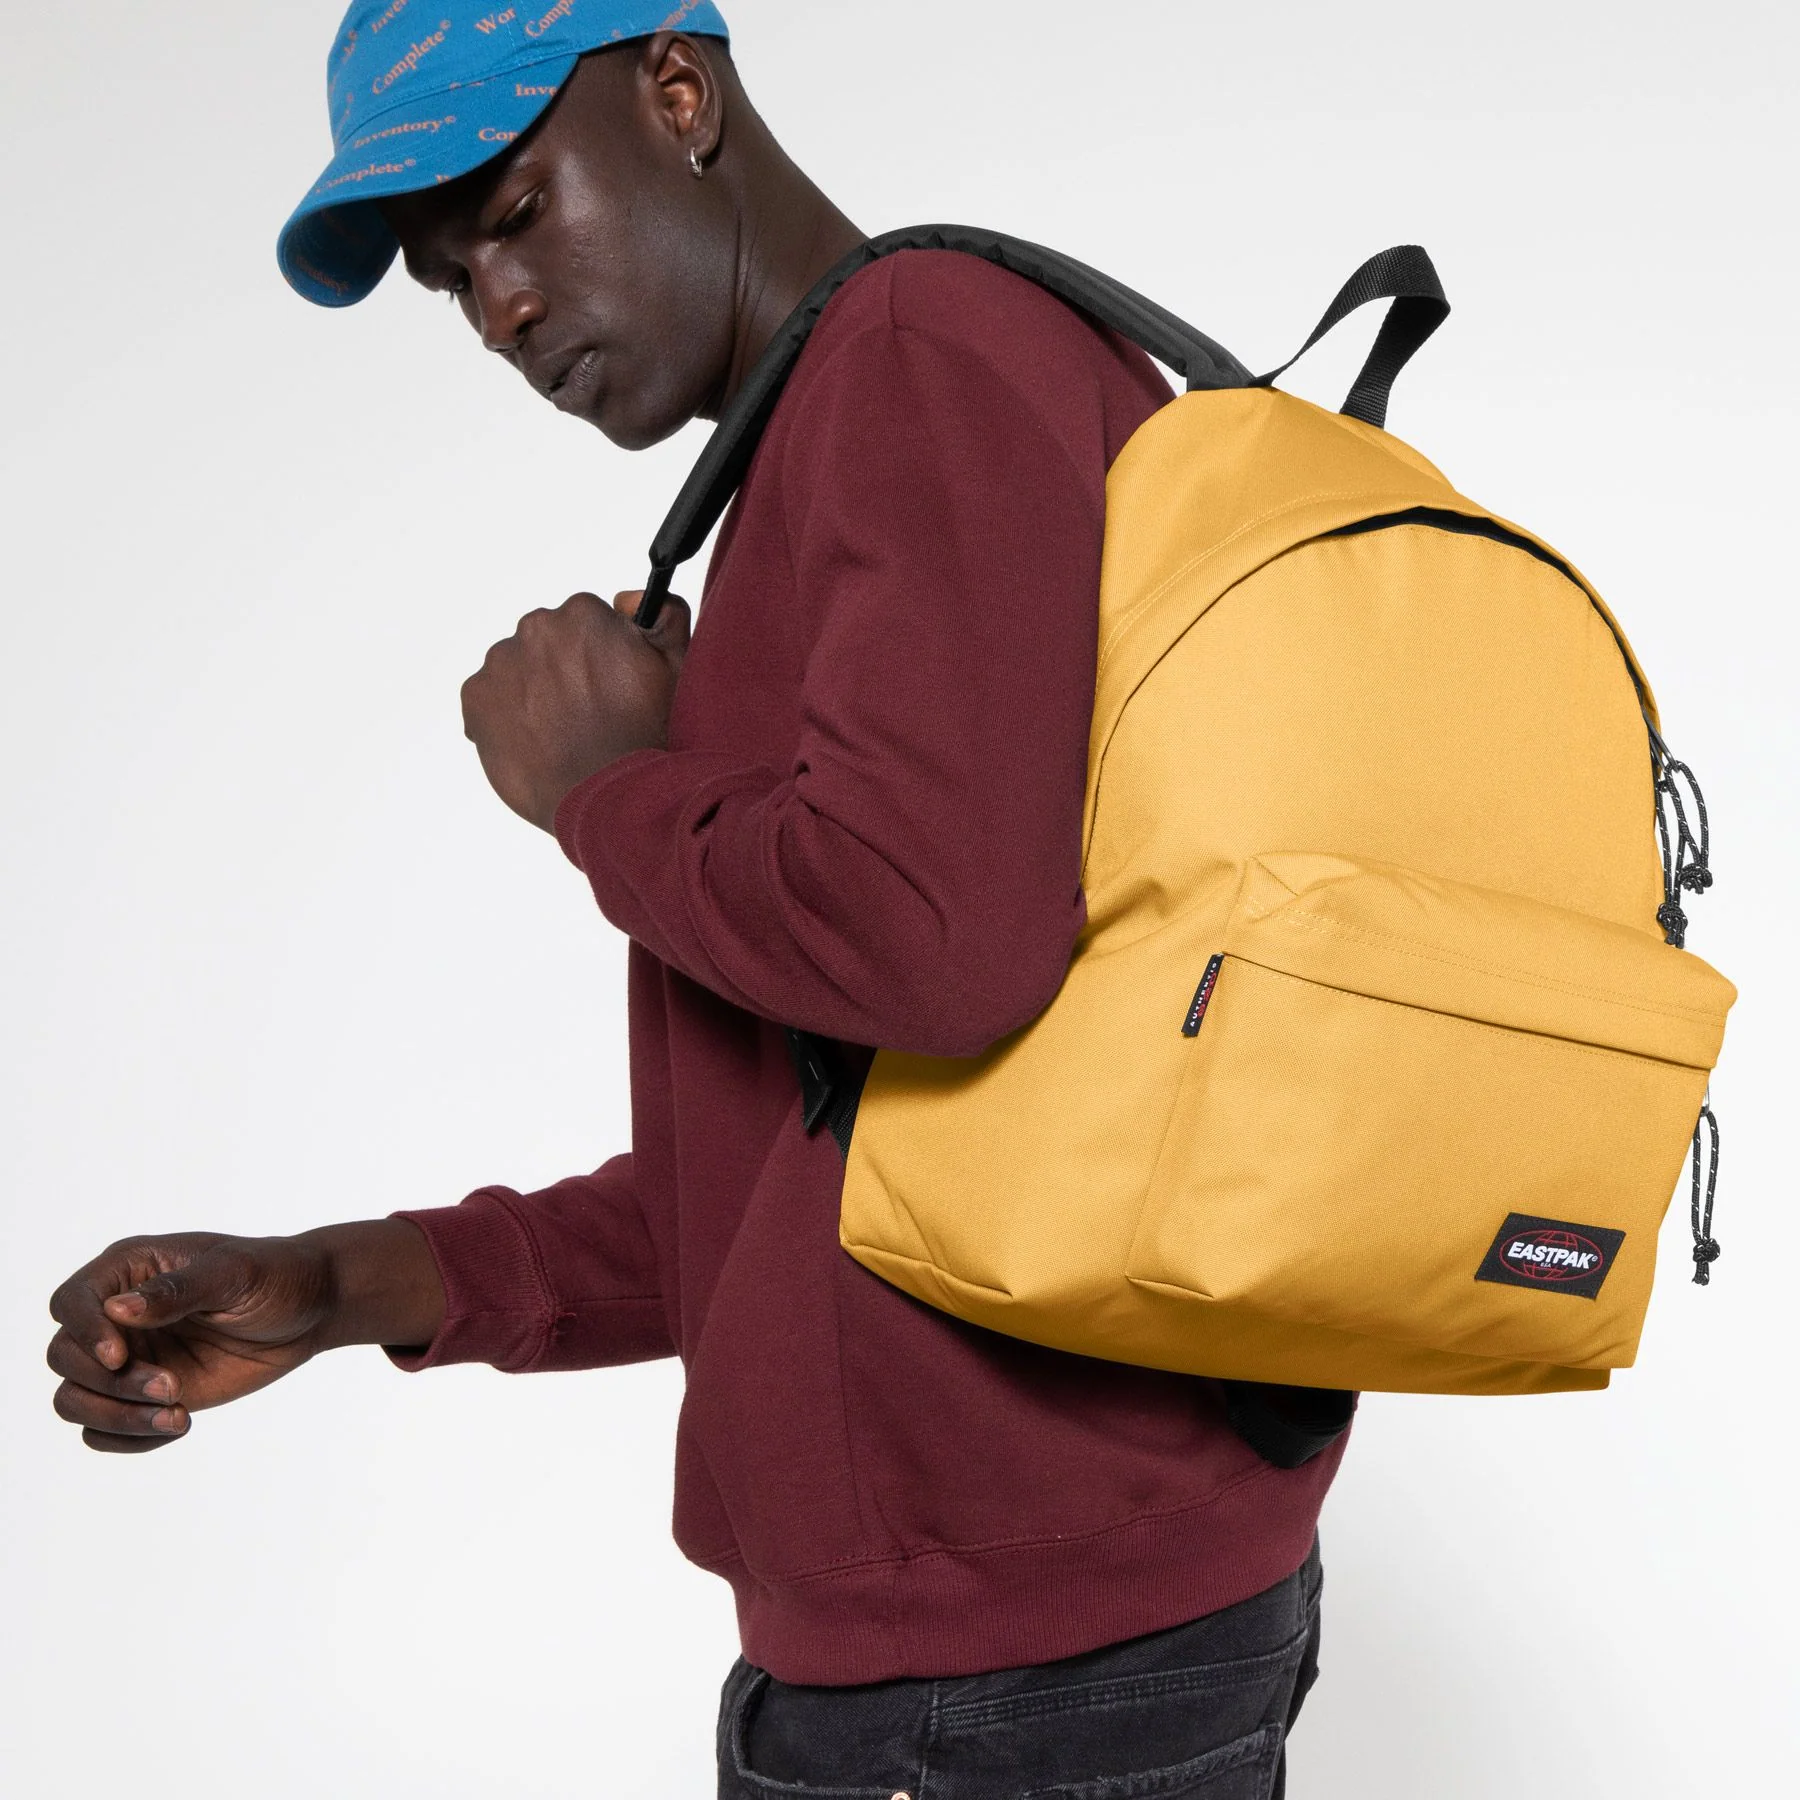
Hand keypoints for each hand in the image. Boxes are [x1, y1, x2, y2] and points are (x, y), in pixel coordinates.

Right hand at [46, 1221, 443, 1453]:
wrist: (311, 1310)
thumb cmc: (276, 1276)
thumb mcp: (234, 1274)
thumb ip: (177, 1291)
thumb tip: (116, 1309)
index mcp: (129, 1270)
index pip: (70, 1302)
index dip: (84, 1332)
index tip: (120, 1356)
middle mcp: (116, 1315)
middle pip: (66, 1358)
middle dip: (110, 1383)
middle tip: (172, 1387)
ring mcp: (129, 1356)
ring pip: (75, 1399)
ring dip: (115, 1417)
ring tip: (177, 1416)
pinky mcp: (143, 1394)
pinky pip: (102, 1429)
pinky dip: (128, 1438)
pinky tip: (178, 1425)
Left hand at [461, 588, 690, 832]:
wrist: (606, 799)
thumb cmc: (645, 737)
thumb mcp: (678, 669)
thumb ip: (664, 616)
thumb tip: (626, 598)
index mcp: (582, 615)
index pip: (585, 621)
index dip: (600, 654)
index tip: (608, 684)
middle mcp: (536, 629)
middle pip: (547, 641)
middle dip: (563, 667)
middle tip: (586, 711)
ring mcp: (500, 664)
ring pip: (516, 668)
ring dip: (533, 690)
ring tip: (560, 732)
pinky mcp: (476, 699)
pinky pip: (488, 698)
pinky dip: (505, 715)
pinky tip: (535, 742)